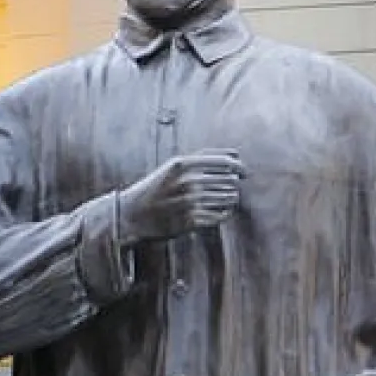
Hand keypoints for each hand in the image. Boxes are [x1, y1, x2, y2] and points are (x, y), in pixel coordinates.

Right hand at [116, 150, 246, 244]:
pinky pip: (221, 216)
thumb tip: (236, 154)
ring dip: (230, 198)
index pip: (225, 162)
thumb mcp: (173, 166)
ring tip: (224, 198)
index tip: (244, 172)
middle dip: (233, 183)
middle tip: (230, 186)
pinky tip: (220, 211)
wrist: (131, 215)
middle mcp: (188, 182)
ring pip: (228, 198)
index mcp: (183, 164)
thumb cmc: (156, 187)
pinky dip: (224, 213)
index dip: (239, 166)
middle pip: (230, 180)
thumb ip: (203, 158)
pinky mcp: (191, 221)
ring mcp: (190, 202)